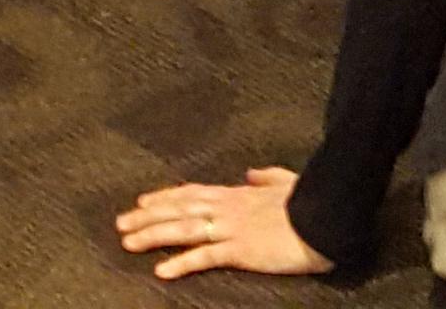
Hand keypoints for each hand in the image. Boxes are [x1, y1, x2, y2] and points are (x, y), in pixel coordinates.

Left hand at [116, 169, 329, 282]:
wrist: (325, 218)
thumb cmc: (308, 201)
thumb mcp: (285, 182)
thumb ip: (265, 177)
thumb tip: (250, 173)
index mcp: (237, 193)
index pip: (192, 192)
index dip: (165, 197)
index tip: (142, 201)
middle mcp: (228, 207)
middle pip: (180, 209)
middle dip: (147, 216)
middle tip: (120, 223)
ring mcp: (232, 227)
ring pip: (184, 229)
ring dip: (153, 235)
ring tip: (128, 243)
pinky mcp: (240, 250)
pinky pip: (205, 257)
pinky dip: (181, 263)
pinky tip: (162, 271)